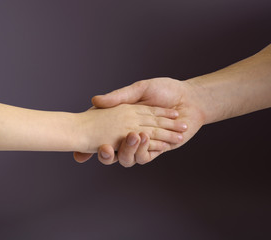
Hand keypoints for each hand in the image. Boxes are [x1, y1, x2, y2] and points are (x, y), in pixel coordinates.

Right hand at [74, 77, 205, 166]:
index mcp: (122, 120)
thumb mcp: (139, 89)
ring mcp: (142, 143)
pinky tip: (148, 138)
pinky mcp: (156, 150)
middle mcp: (129, 134)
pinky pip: (145, 157)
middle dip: (107, 155)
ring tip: (135, 136)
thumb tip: (95, 100)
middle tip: (106, 149)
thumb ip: (118, 97)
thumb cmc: (165, 90)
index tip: (79, 150)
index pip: (101, 134)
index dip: (89, 144)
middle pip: (112, 152)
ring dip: (129, 150)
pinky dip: (145, 149)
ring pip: (127, 157)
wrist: (190, 99)